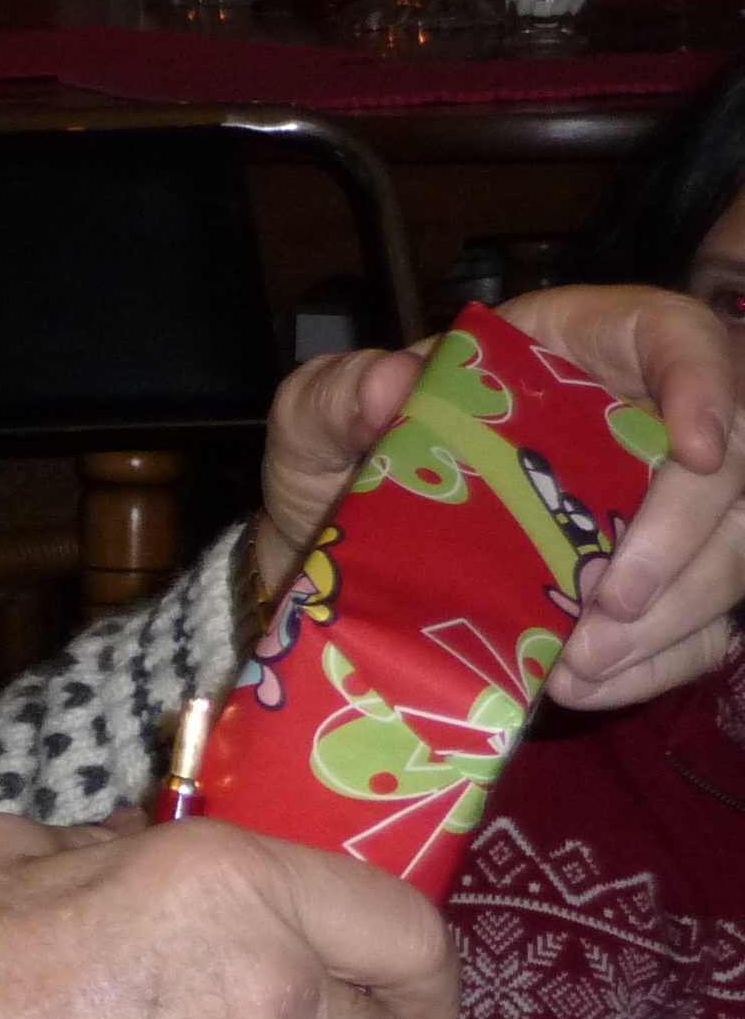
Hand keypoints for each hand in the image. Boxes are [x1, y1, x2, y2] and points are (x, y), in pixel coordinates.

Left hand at [255, 284, 744, 712]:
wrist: (330, 554)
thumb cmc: (339, 461)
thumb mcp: (315, 418)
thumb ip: (338, 394)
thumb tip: (389, 384)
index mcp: (570, 347)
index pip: (676, 334)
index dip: (706, 383)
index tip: (695, 451)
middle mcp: (637, 417)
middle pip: (727, 464)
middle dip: (683, 538)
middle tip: (609, 604)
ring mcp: (659, 503)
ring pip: (731, 549)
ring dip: (674, 614)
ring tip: (580, 662)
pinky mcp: (658, 583)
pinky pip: (701, 625)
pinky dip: (655, 662)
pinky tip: (585, 684)